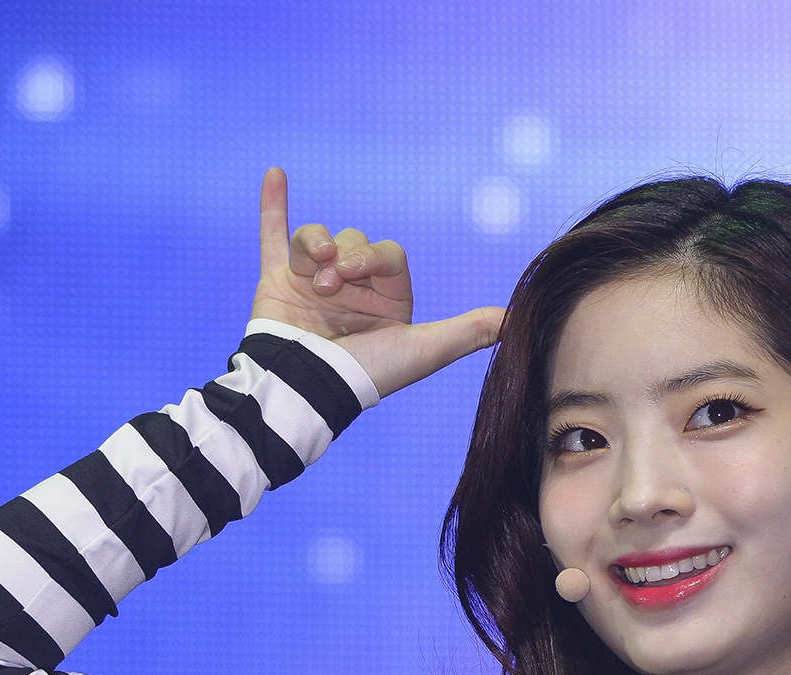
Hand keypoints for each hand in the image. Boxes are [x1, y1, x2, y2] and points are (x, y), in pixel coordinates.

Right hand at [251, 167, 504, 398]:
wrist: (305, 386)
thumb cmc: (367, 373)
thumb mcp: (425, 350)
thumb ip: (469, 331)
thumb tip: (517, 318)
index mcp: (387, 302)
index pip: (388, 254)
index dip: (372, 255)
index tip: (354, 270)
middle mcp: (351, 291)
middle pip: (353, 241)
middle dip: (343, 255)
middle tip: (331, 282)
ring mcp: (311, 284)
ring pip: (316, 238)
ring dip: (312, 245)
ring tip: (310, 272)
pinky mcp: (275, 282)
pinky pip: (275, 236)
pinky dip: (274, 206)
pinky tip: (275, 173)